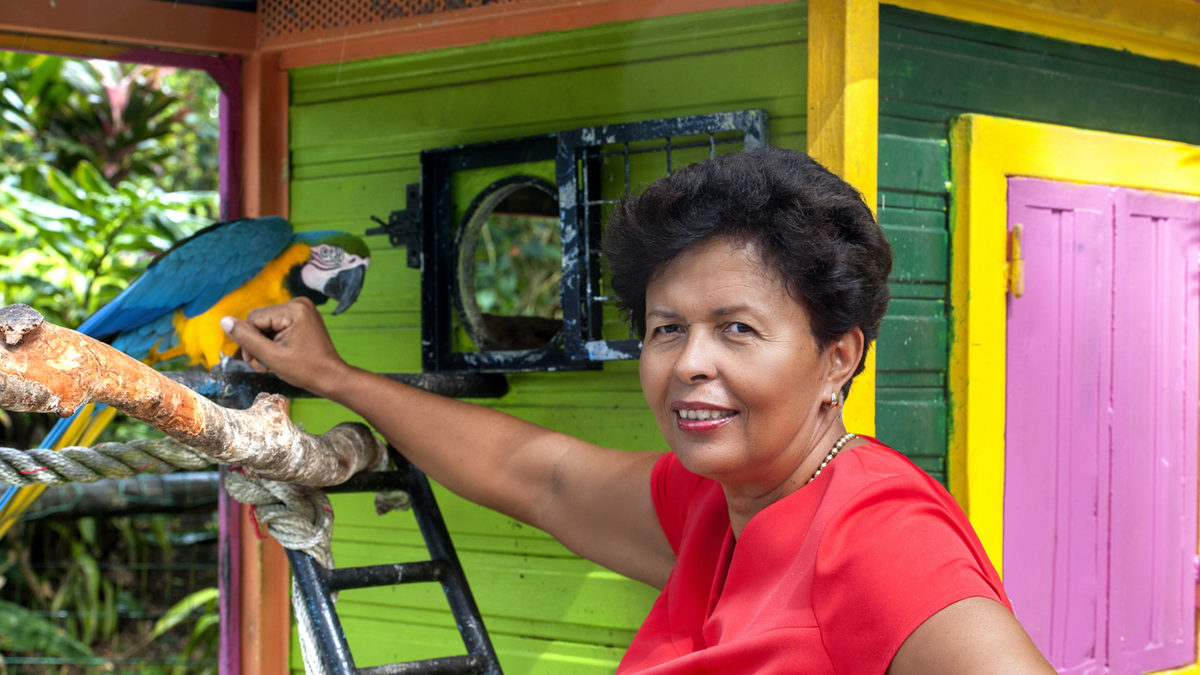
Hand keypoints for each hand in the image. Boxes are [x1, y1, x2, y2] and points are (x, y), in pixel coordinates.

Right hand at [220, 297, 347, 396]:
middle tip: (263, 365)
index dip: (250, 341)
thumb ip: (246, 338)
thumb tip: (224, 321)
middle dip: (257, 343)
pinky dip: (274, 340)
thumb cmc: (306, 370)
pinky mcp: (302, 316)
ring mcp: (302, 308)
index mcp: (293, 309)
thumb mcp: (271, 356)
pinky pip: (277, 324)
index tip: (257, 362)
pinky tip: (279, 354)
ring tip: (271, 362)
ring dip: (264, 343)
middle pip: (259, 320)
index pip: (253, 319)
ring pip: (266, 324)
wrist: (331, 377)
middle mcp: (298, 302)